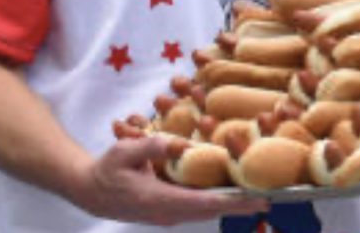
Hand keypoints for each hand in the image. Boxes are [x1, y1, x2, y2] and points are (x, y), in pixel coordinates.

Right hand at [69, 136, 268, 224]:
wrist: (90, 192)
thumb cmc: (107, 170)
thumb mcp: (124, 151)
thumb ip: (150, 146)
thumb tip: (176, 144)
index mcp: (159, 199)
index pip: (202, 202)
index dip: (230, 201)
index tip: (254, 199)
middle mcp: (168, 212)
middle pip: (211, 210)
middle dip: (240, 205)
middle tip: (269, 199)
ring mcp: (169, 214)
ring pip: (206, 211)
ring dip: (231, 204)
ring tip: (258, 196)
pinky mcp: (170, 210)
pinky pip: (199, 207)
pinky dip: (217, 201)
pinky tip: (232, 191)